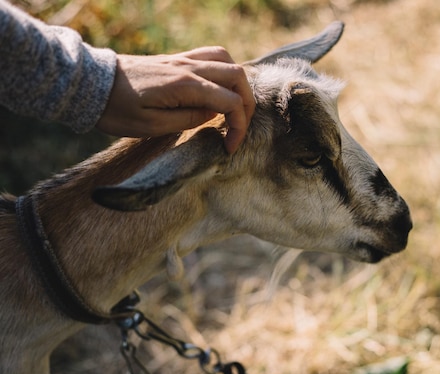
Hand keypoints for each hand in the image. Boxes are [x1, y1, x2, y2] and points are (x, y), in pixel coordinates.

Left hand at [96, 47, 254, 152]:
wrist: (90, 85)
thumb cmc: (116, 110)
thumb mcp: (150, 126)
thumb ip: (187, 120)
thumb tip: (212, 114)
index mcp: (185, 85)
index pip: (231, 102)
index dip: (238, 127)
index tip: (229, 148)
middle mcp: (188, 67)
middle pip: (237, 76)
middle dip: (247, 105)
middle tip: (238, 129)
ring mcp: (182, 59)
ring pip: (227, 60)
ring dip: (237, 84)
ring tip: (232, 108)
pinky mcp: (175, 59)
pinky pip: (211, 56)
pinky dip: (223, 72)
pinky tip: (216, 90)